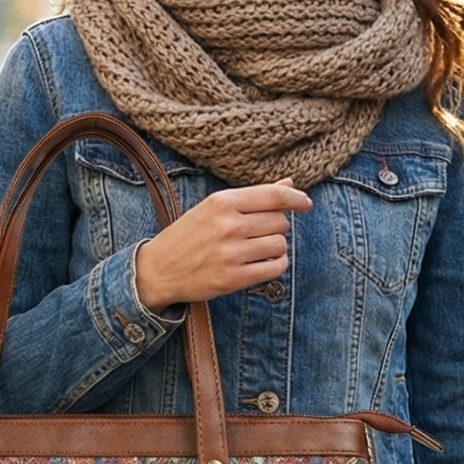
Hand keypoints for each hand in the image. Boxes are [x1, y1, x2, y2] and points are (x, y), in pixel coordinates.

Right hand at [135, 179, 312, 312]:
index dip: (296, 198)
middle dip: (276, 226)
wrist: (158, 270)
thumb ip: (252, 197)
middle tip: (258, 233)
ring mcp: (231, 253)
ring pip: (280, 244)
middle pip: (280, 221)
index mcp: (221, 202)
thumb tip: (289, 184)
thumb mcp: (213, 208)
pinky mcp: (234, 279)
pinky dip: (275, 265)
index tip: (305, 204)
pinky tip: (262, 263)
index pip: (274, 195)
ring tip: (256, 249)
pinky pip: (275, 268)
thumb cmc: (187, 236)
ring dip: (275, 247)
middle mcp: (228, 225)